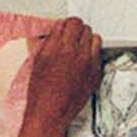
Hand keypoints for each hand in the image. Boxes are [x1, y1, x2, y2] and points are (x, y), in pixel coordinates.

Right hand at [22, 17, 103, 136]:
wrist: (50, 113)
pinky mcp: (96, 72)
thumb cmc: (41, 92)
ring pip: (95, 38)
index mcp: (57, 47)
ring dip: (87, 40)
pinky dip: (92, 54)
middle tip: (71, 37)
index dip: (66, 25)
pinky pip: (98, 54)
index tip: (65, 28)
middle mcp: (75, 52)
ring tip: (79, 48)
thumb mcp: (37, 62)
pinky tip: (82, 62)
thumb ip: (49, 44)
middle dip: (76, 30)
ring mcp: (88, 62)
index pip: (69, 22)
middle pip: (83, 27)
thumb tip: (56, 33)